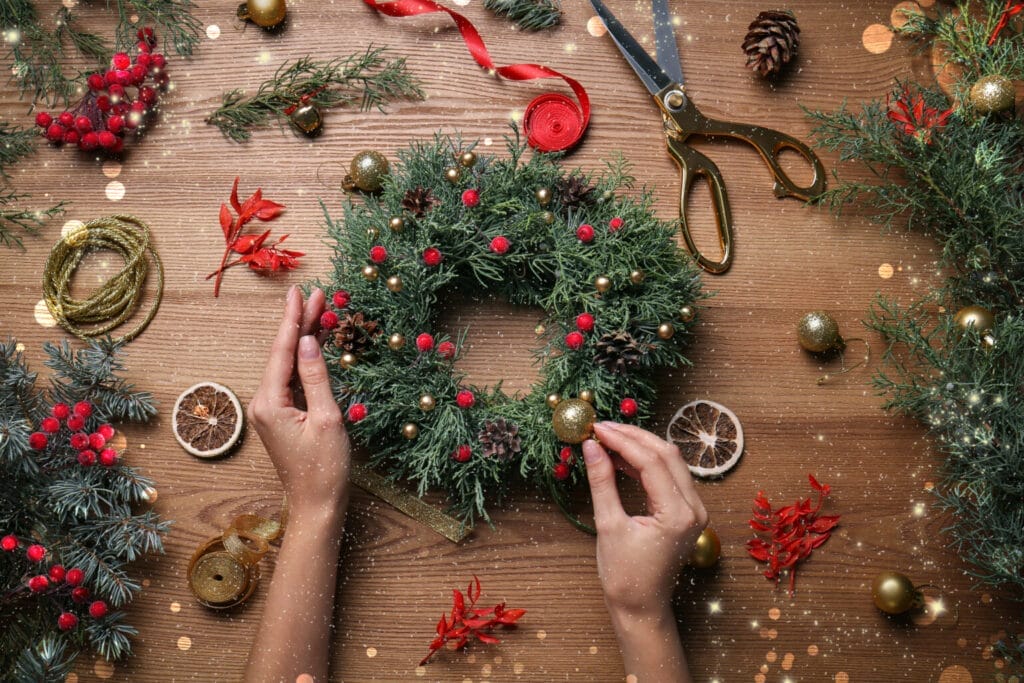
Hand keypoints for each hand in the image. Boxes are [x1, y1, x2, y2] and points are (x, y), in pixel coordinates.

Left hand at [248, 286, 350, 514]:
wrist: (316, 505)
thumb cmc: (324, 468)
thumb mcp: (326, 419)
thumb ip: (316, 377)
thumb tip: (307, 342)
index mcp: (270, 403)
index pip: (282, 351)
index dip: (293, 320)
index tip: (300, 292)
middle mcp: (263, 403)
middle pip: (282, 354)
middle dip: (300, 324)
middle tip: (317, 295)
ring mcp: (271, 410)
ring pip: (286, 365)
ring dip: (303, 339)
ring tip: (319, 311)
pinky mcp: (281, 417)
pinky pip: (291, 380)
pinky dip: (304, 360)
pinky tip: (314, 344)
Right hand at [583, 422, 707, 619]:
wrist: (641, 608)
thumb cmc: (624, 575)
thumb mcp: (608, 525)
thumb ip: (602, 482)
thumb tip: (591, 446)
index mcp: (678, 513)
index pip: (651, 461)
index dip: (622, 440)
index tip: (597, 428)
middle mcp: (694, 508)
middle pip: (667, 454)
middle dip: (633, 437)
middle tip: (603, 427)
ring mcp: (694, 510)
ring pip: (670, 462)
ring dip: (640, 447)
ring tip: (609, 439)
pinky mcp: (686, 512)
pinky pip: (669, 476)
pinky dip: (646, 464)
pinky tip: (622, 459)